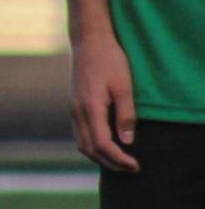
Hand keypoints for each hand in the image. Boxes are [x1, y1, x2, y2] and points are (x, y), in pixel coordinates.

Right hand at [69, 33, 138, 171]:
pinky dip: (91, 146)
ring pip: (81, 144)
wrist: (88, 40)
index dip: (119, 158)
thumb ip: (125, 115)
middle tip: (130, 167)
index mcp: (90, 107)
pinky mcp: (73, 106)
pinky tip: (106, 144)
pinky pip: (79, 134)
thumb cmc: (109, 59)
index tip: (135, 165)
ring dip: (99, 157)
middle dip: (110, 163)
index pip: (103, 144)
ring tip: (119, 160)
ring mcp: (73, 109)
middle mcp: (77, 111)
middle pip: (89, 149)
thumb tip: (128, 142)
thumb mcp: (124, 85)